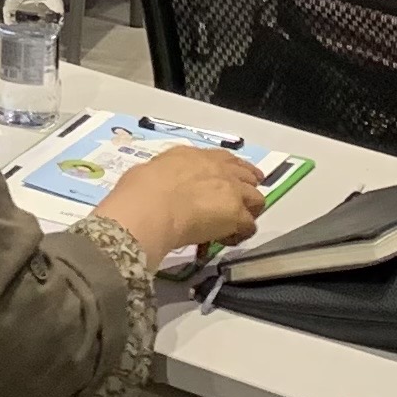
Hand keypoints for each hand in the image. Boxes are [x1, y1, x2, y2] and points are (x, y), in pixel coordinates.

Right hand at [96, 144, 269, 262]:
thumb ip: (166, 175)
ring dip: (248, 210)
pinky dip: (240, 233)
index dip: (232, 169)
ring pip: (257, 198)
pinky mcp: (237, 214)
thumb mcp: (151, 171)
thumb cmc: (140, 190)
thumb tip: (164, 186)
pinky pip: (249, 226)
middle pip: (247, 175)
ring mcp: (231, 190)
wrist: (149, 207)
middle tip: (236, 204)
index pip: (224, 158)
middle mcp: (217, 168)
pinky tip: (225, 240)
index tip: (231, 180)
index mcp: (194, 156)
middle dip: (245, 188)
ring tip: (233, 225)